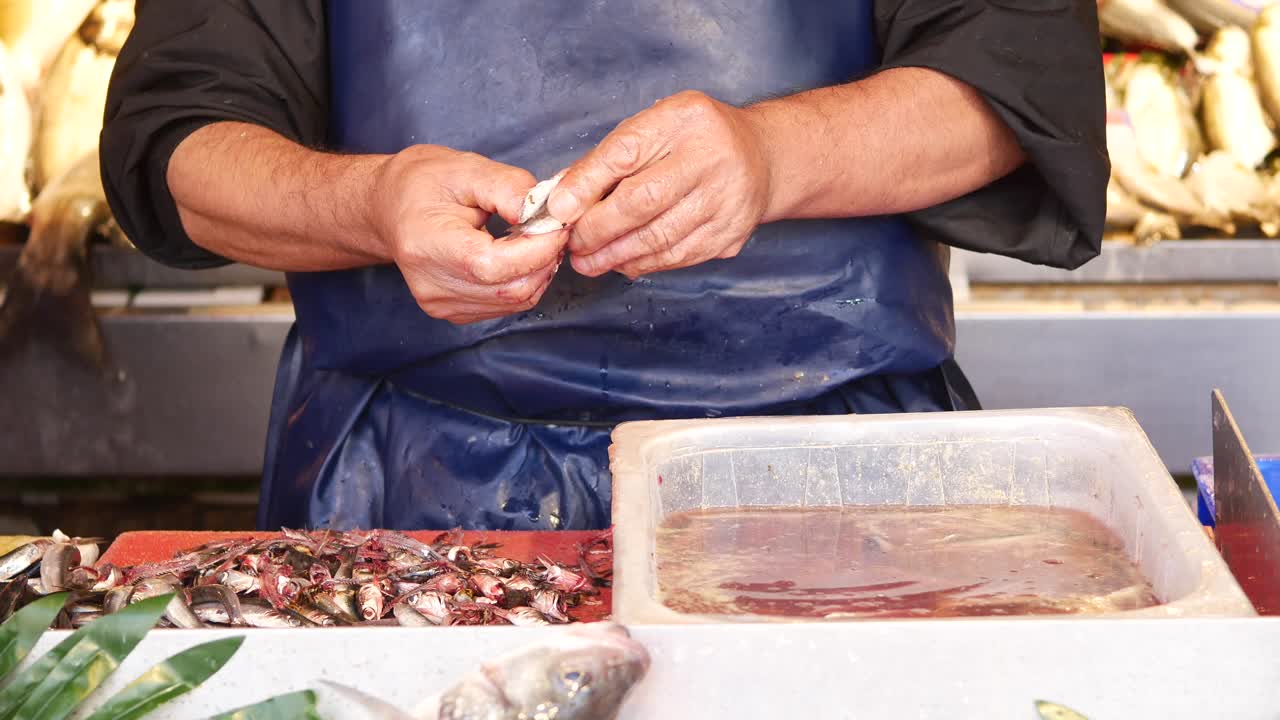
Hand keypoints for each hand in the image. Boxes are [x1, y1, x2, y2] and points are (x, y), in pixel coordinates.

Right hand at [372, 145, 567, 323]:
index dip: (537, 248)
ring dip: (539, 271)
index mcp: (429, 246)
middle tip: (555, 228)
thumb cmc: (422, 184)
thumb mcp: (465, 169)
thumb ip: (508, 188)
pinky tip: (519, 255)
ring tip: (536, 238)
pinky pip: (505, 305)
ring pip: (515, 301)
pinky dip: (524, 281)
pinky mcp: (453, 312)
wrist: (389, 208)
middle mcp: (433, 284)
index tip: (559, 223)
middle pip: (510, 289)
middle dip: (545, 258)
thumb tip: (544, 213)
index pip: (494, 265)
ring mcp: (442, 304)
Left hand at [547, 90, 772, 277]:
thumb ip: (610, 157)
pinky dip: (643, 263)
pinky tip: (621, 263)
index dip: (588, 183)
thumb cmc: (695, 140)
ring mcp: (727, 199)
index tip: (559, 207)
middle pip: (644, 201)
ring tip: (587, 261)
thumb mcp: (655, 127)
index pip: (627, 151)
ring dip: (615, 255)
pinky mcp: (730, 234)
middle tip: (572, 243)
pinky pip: (677, 257)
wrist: (762, 157)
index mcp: (686, 118)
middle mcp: (713, 157)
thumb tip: (563, 196)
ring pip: (659, 238)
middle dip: (598, 228)